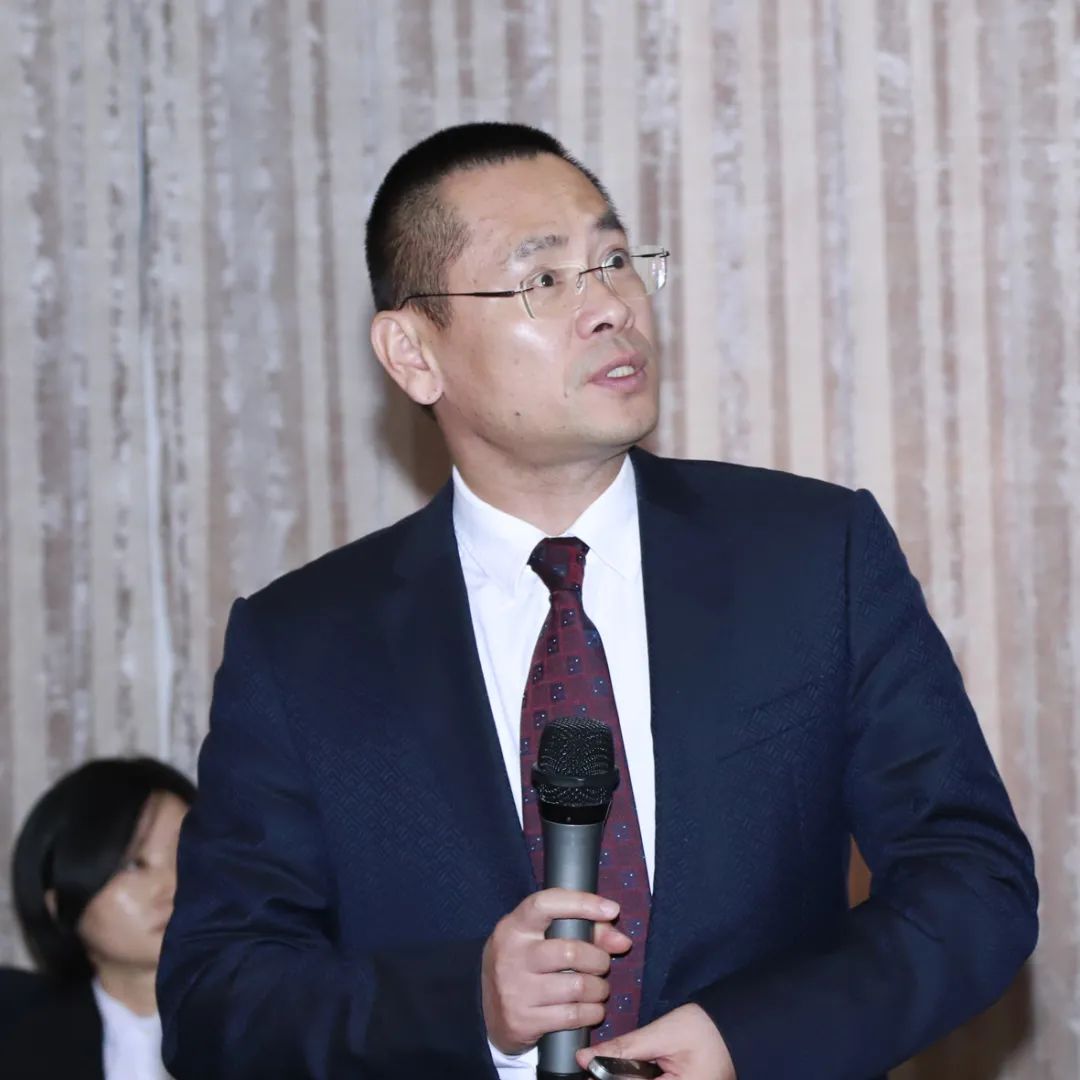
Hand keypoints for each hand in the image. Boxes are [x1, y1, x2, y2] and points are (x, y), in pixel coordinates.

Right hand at [482, 888, 632, 1054]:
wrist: (487, 1010)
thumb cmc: (524, 964)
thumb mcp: (541, 939)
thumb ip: (584, 931)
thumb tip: (622, 941)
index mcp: (514, 927)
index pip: (546, 904)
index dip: (582, 903)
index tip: (611, 909)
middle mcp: (511, 955)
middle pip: (570, 951)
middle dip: (599, 959)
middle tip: (602, 964)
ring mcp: (514, 990)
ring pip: (577, 986)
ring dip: (599, 989)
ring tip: (598, 988)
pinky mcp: (522, 1020)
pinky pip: (573, 1016)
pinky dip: (592, 1013)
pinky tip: (591, 1010)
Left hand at [577, 1003, 735, 1079]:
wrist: (736, 1027)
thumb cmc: (706, 1028)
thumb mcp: (661, 1034)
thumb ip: (623, 1049)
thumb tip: (585, 1057)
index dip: (605, 1078)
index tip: (589, 1066)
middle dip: (617, 1077)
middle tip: (603, 1060)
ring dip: (628, 1077)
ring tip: (634, 1059)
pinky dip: (641, 1078)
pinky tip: (641, 1069)